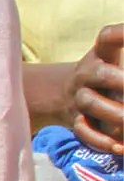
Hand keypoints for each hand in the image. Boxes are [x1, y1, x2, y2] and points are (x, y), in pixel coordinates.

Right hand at [67, 24, 123, 154]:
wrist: (63, 94)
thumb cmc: (104, 76)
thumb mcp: (111, 58)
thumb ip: (123, 49)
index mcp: (101, 55)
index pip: (108, 38)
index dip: (121, 34)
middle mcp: (87, 74)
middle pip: (100, 73)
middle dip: (121, 82)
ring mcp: (78, 97)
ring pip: (90, 103)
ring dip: (116, 114)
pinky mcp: (75, 120)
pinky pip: (83, 131)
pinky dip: (101, 141)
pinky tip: (120, 147)